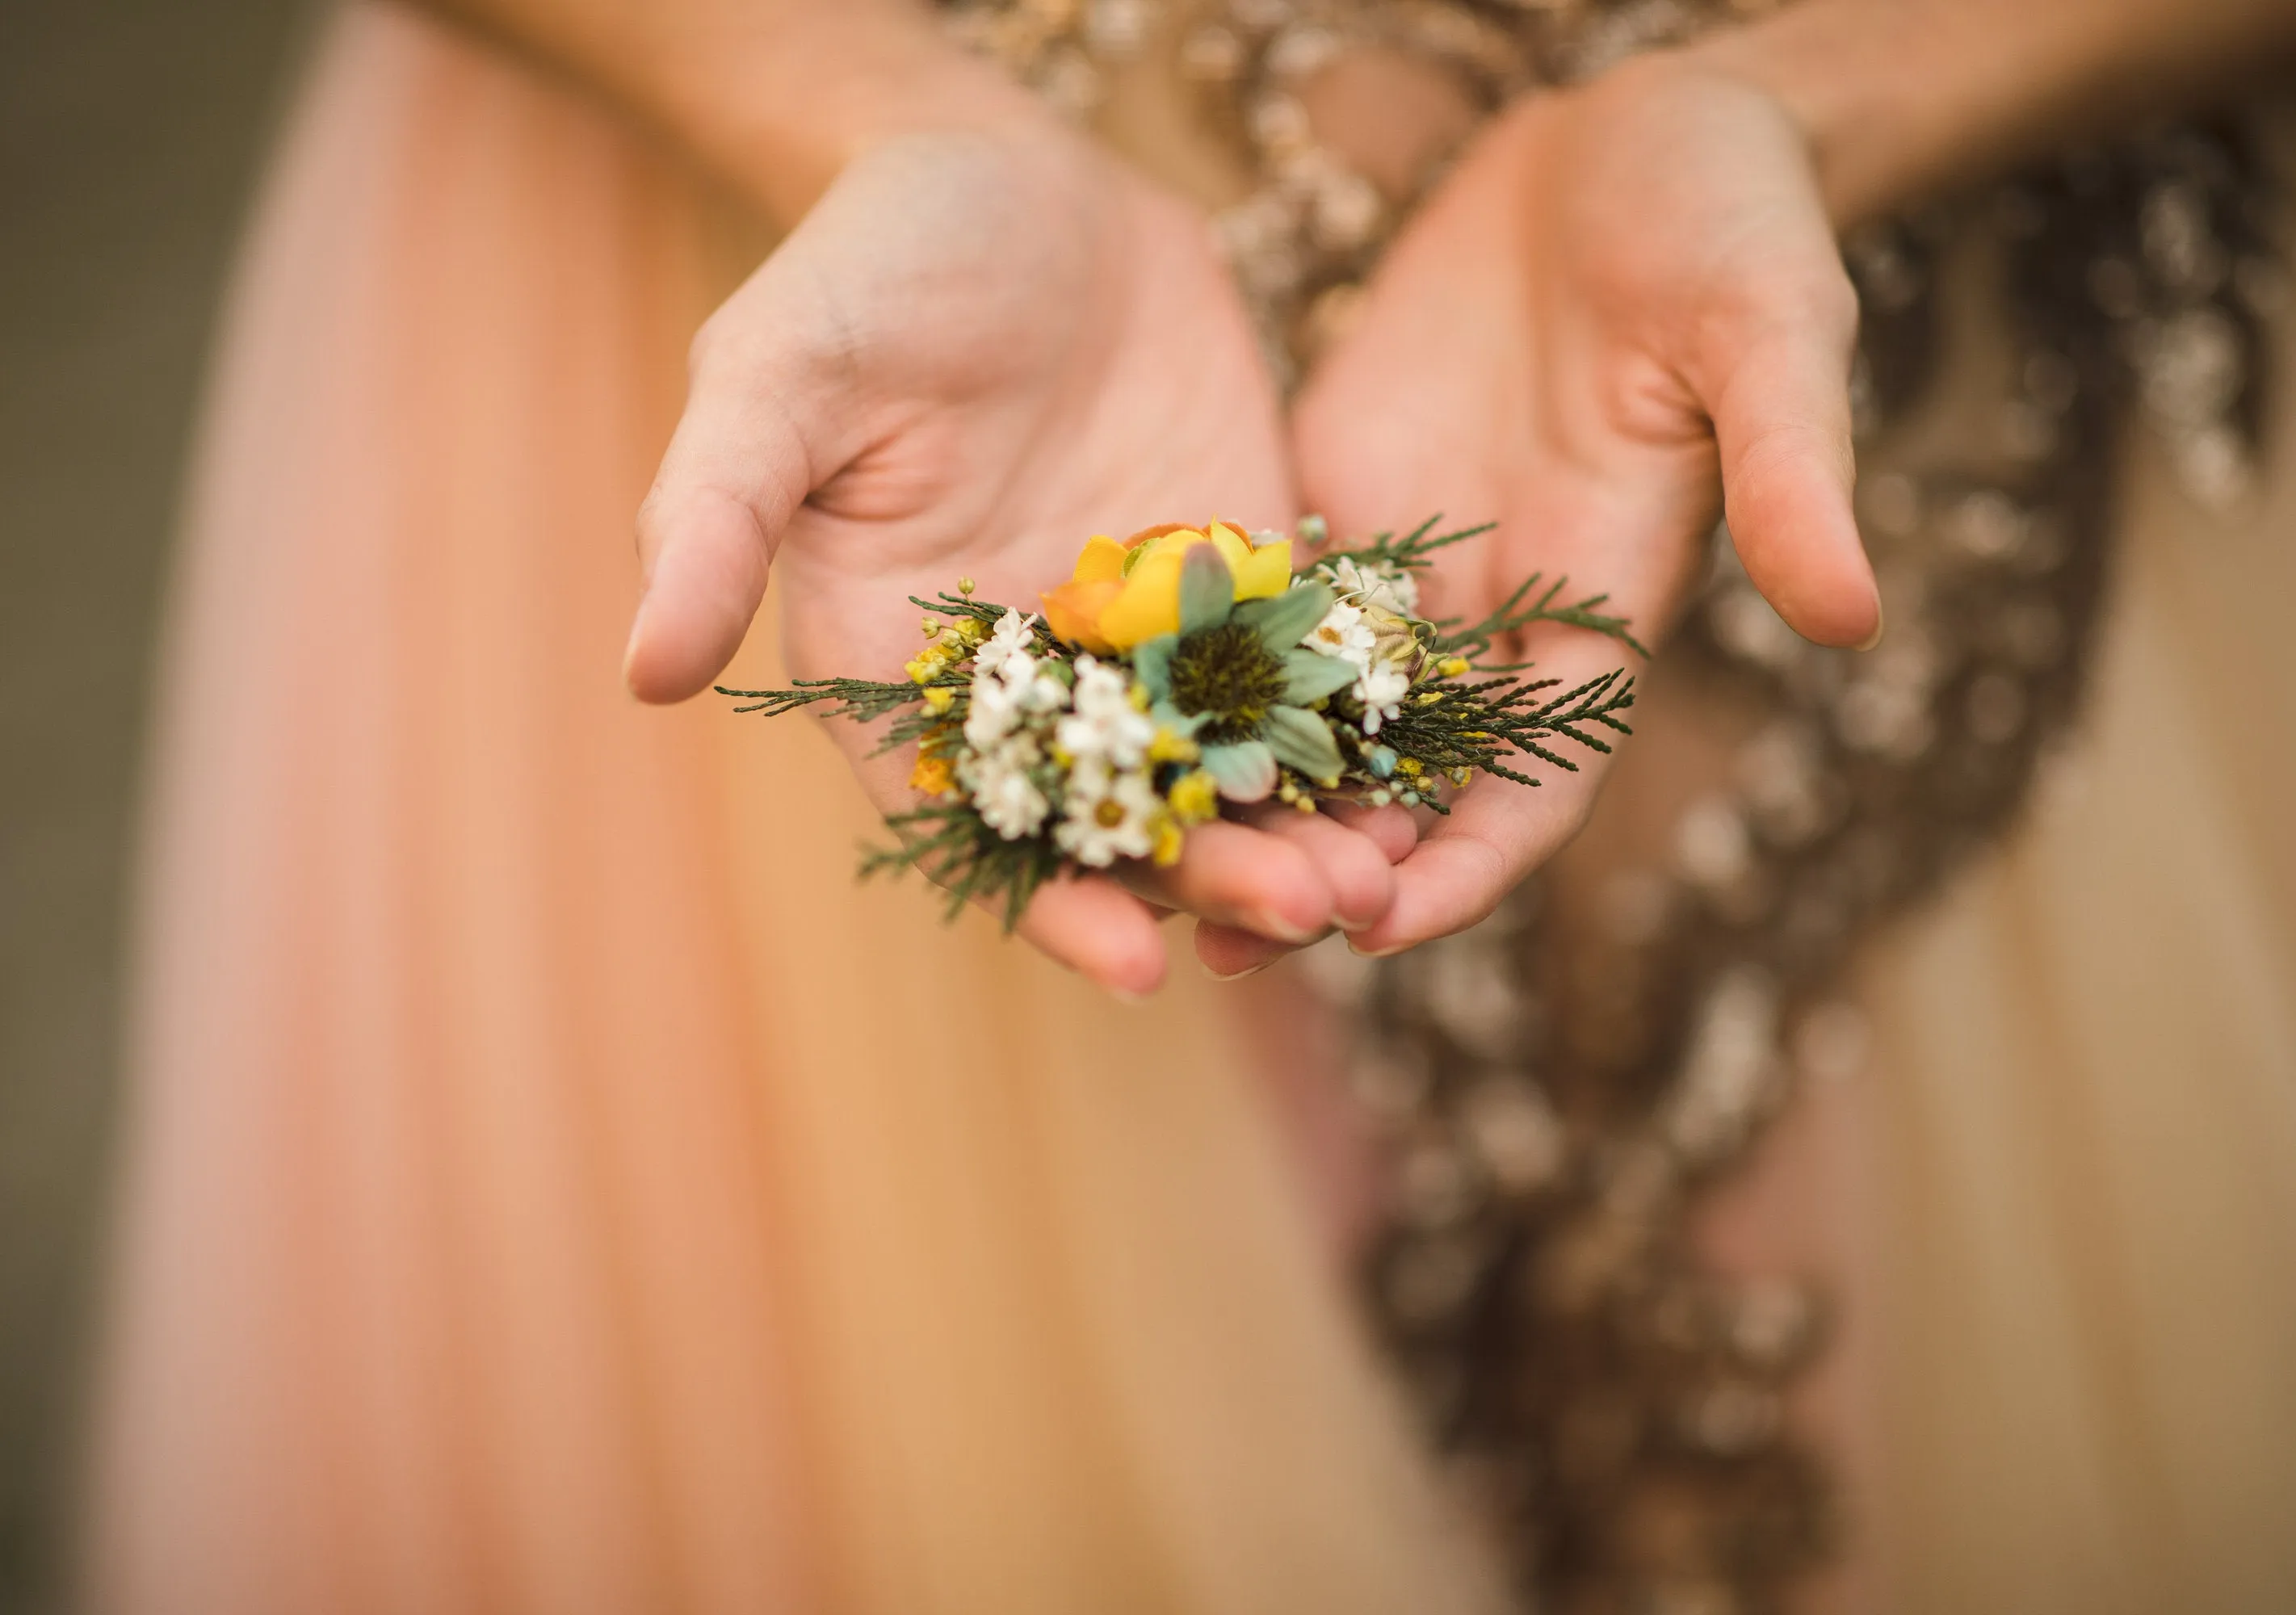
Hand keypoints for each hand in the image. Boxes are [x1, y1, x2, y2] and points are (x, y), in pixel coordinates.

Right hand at [626, 118, 1395, 995]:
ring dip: (1298, 823)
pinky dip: (1351, 722)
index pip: (981, 814)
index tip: (1135, 964)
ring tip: (1380, 873)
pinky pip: (1298, 666)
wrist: (1012, 174)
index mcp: (906, 662)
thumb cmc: (870, 269)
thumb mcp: (774, 378)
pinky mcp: (1236, 565)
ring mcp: (1144, 625)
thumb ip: (713, 519)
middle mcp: (1031, 666)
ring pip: (1223, 760)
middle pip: (1123, 808)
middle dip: (1211, 874)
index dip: (1051, 897)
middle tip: (1307, 911)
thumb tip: (643, 673)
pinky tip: (1421, 766)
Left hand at [1197, 54, 1878, 976]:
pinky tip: (1106, 705)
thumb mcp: (1770, 336)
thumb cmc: (1728, 226)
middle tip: (1227, 931)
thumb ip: (1791, 473)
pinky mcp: (1331, 497)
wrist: (1633, 133)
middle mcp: (1496, 615)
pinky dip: (1195, 666)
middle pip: (1408, 782)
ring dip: (1245, 792)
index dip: (1468, 864)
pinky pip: (1253, 605)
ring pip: (1312, 716)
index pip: (1537, 781)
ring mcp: (1407, 564)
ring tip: (1145, 859)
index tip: (1382, 926)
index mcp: (1603, 611)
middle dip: (1327, 861)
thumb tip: (1854, 614)